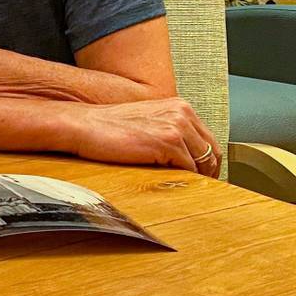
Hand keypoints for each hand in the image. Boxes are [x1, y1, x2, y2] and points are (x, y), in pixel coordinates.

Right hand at [65, 97, 221, 177]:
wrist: (84, 125)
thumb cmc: (108, 127)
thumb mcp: (146, 121)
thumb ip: (168, 131)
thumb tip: (187, 159)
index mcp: (179, 106)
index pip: (207, 139)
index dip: (206, 162)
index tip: (199, 176)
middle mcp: (182, 112)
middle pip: (211, 151)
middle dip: (207, 172)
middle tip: (196, 188)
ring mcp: (177, 126)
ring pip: (203, 161)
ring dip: (197, 178)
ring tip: (184, 189)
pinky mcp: (168, 141)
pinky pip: (189, 168)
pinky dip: (184, 179)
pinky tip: (171, 183)